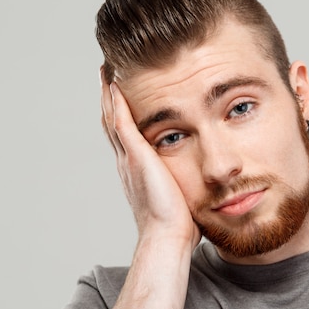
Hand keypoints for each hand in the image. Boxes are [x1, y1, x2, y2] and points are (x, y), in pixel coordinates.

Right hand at [100, 69, 200, 247]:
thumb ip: (184, 183)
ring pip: (113, 118)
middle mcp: (128, 162)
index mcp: (137, 171)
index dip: (122, 115)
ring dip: (108, 95)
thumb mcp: (180, 195)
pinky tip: (113, 84)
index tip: (120, 96)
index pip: (127, 136)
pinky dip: (116, 103)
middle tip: (106, 75)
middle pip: (113, 123)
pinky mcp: (136, 156)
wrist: (168, 236)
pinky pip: (121, 123)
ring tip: (106, 72)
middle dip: (109, 99)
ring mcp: (129, 158)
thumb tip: (202, 183)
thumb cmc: (178, 224)